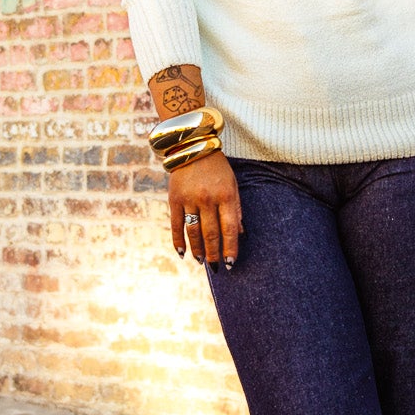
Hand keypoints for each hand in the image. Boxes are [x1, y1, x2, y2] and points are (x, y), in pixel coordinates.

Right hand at [171, 151, 242, 267]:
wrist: (192, 147)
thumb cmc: (217, 168)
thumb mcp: (233, 184)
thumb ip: (236, 208)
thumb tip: (240, 233)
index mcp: (225, 196)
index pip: (229, 228)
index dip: (230, 247)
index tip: (230, 262)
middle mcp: (208, 199)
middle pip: (211, 233)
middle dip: (214, 253)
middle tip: (216, 267)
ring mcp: (189, 199)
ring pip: (193, 232)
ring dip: (197, 250)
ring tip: (201, 261)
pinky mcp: (174, 199)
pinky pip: (176, 224)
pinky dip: (178, 240)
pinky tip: (182, 252)